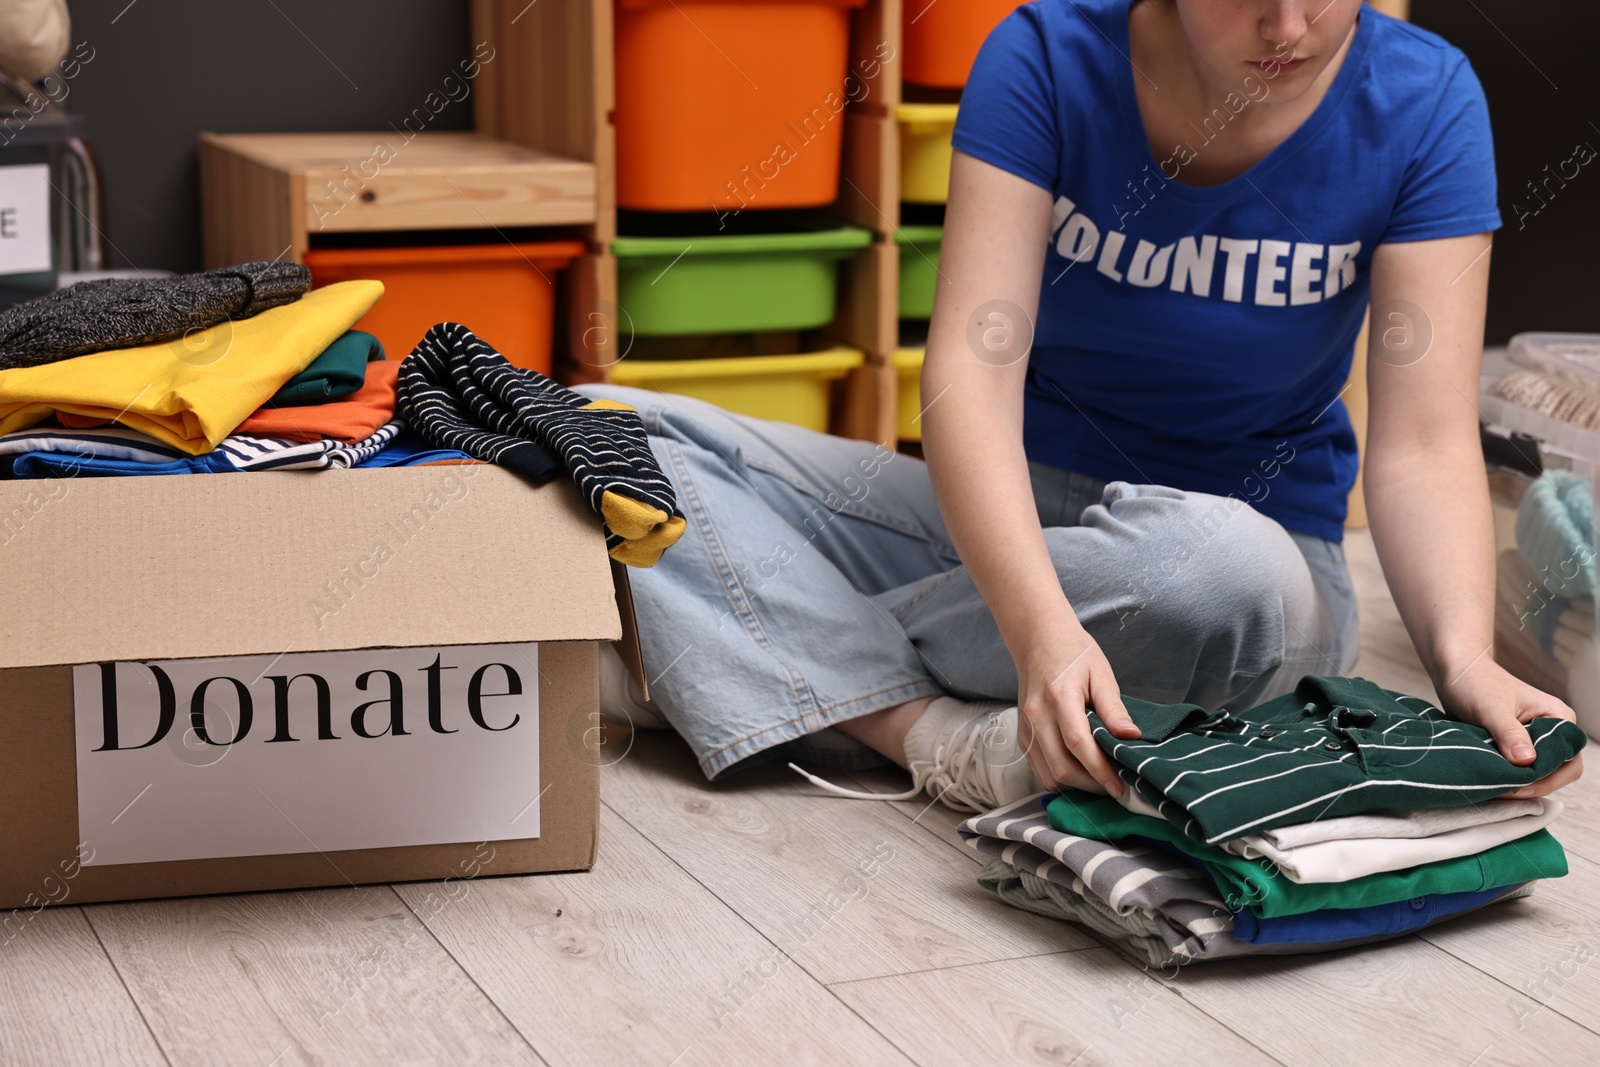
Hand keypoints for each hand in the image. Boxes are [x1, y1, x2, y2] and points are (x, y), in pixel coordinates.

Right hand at [1013, 624, 1140, 795]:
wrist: (1038, 641)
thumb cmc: (1073, 653)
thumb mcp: (1101, 674)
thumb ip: (1114, 709)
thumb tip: (1131, 738)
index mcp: (1058, 697)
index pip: (1078, 744)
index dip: (1100, 771)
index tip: (1120, 787)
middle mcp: (1036, 716)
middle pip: (1061, 768)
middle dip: (1091, 785)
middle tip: (1115, 788)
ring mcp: (1025, 728)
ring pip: (1048, 775)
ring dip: (1076, 786)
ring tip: (1099, 781)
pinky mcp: (1022, 736)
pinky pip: (1040, 769)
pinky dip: (1060, 778)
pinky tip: (1080, 771)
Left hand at [1437, 658, 1583, 797]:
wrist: (1455, 671)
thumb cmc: (1475, 682)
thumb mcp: (1491, 708)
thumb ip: (1509, 733)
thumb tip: (1526, 761)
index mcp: (1558, 718)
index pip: (1568, 763)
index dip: (1545, 779)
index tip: (1516, 786)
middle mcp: (1551, 730)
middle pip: (1555, 773)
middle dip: (1530, 785)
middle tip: (1500, 790)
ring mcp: (1534, 739)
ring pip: (1536, 773)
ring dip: (1516, 784)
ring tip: (1491, 786)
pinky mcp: (1515, 745)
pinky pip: (1518, 769)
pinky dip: (1505, 777)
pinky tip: (1489, 781)